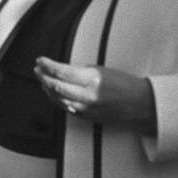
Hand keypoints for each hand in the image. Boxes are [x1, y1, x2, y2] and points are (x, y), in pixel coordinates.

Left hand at [33, 57, 155, 131]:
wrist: (140, 106)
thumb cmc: (125, 85)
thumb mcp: (102, 71)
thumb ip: (81, 71)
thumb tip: (62, 70)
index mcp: (92, 79)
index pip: (62, 72)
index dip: (47, 65)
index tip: (40, 60)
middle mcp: (87, 95)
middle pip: (56, 87)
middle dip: (43, 77)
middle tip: (37, 69)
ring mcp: (86, 109)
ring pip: (58, 99)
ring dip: (47, 88)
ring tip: (42, 79)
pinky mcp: (87, 118)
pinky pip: (66, 108)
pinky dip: (56, 99)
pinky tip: (52, 92)